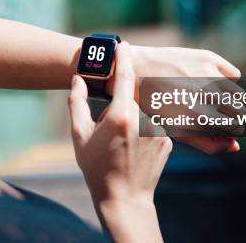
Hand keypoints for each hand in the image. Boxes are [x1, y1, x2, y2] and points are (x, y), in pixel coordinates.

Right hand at [68, 42, 169, 242]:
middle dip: (119, 109)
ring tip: (121, 147)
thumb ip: (77, 103)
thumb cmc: (97, 168)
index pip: (126, 77)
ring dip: (132, 122)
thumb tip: (78, 80)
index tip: (123, 45)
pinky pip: (153, 128)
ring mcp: (160, 130)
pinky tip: (133, 152)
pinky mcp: (168, 141)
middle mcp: (145, 119)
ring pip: (143, 114)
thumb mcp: (79, 135)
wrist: (124, 199)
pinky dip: (143, 134)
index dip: (124, 58)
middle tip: (108, 132)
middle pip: (131, 100)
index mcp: (122, 115)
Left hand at [111, 45, 241, 153]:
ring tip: (215, 101)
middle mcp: (205, 94)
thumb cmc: (154, 105)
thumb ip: (207, 143)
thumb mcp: (176, 129)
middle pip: (240, 111)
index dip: (233, 130)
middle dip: (234, 116)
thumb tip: (235, 147)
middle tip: (221, 115)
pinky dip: (229, 81)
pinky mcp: (207, 57)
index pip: (236, 128)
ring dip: (232, 100)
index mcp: (195, 116)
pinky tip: (213, 84)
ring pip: (239, 94)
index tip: (227, 129)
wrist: (134, 70)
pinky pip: (235, 74)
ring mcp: (207, 74)